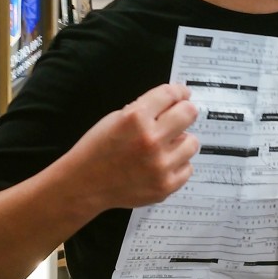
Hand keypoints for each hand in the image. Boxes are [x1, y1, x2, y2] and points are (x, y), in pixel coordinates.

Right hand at [65, 84, 198, 213]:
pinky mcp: (165, 186)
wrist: (85, 185)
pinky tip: (161, 164)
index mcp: (136, 118)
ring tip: (165, 146)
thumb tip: (174, 102)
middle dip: (185, 112)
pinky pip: (187, 168)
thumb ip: (145, 109)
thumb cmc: (98, 149)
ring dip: (181, 142)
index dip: (179, 92)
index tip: (182, 94)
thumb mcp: (116, 118)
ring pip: (192, 143)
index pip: (171, 94)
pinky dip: (177, 165)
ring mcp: (160, 165)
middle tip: (179, 116)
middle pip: (189, 114)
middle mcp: (150, 139)